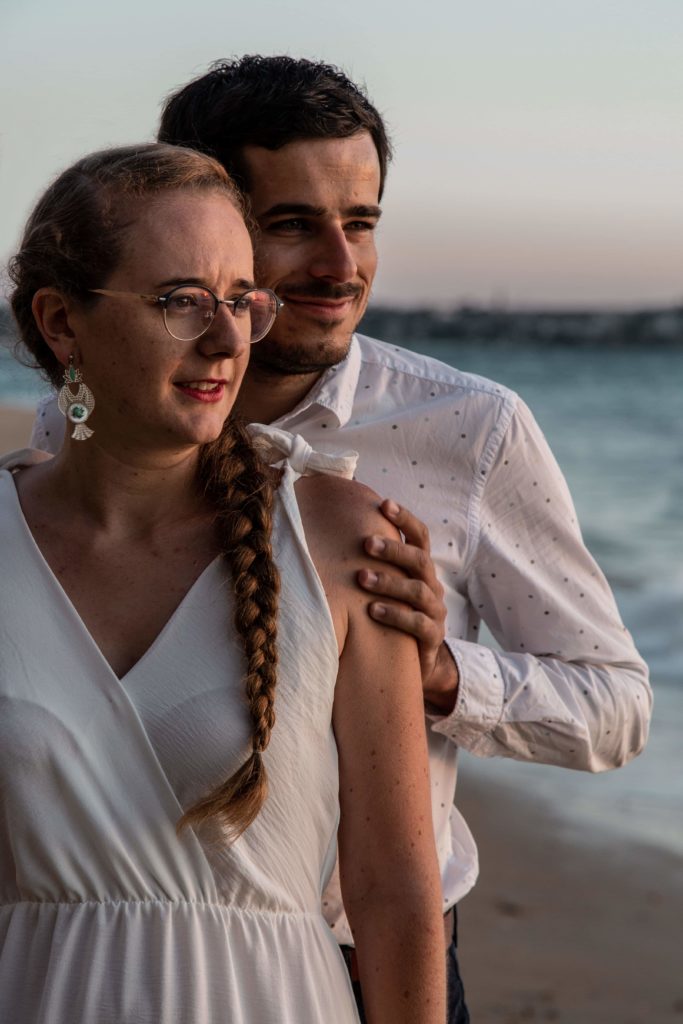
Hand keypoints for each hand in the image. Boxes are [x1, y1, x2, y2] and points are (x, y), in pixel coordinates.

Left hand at [358, 499, 458, 712]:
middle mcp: (431, 585)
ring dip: (389, 582)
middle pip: (419, 560)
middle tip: (366, 542)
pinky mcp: (433, 637)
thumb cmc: (388, 614)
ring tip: (361, 578)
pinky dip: (396, 615)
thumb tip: (331, 529)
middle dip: (393, 549)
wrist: (412, 662)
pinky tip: (372, 610)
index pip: (420, 536)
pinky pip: (418, 623)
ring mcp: (435, 611)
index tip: (384, 504)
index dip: (405, 519)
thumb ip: (369, 562)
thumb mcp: (383, 587)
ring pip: (418, 590)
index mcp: (421, 568)